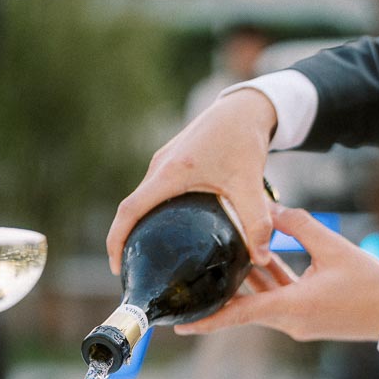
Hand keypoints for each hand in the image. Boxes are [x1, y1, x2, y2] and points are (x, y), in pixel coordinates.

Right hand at [106, 89, 277, 273]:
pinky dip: (151, 214)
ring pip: (142, 199)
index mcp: (171, 173)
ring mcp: (164, 163)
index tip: (117, 267)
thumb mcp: (251, 184)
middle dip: (125, 240)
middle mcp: (160, 166)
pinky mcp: (172, 162)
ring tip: (147, 258)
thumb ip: (257, 222)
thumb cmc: (244, 140)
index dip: (117, 239)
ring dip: (138, 226)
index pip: (130, 209)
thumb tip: (261, 259)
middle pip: (132, 208)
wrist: (245, 107)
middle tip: (133, 271)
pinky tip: (167, 234)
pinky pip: (153, 192)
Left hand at [175, 202, 378, 341]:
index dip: (208, 320)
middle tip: (188, 284)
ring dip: (246, 281)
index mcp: (291, 307)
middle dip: (220, 293)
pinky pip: (279, 298)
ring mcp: (298, 322)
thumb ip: (299, 226)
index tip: (180, 326)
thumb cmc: (369, 284)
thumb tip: (271, 211)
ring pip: (262, 299)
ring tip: (219, 259)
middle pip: (244, 305)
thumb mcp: (333, 247)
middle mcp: (289, 321)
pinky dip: (268, 281)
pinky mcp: (307, 317)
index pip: (240, 314)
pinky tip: (258, 259)